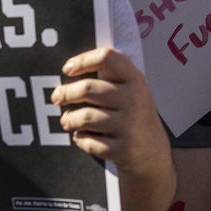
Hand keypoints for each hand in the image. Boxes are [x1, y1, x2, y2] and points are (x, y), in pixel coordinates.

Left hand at [49, 47, 171, 175]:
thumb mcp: (131, 89)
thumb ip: (109, 76)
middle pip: (88, 88)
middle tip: (57, 98)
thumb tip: (71, 70)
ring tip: (67, 121)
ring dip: (69, 119)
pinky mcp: (123, 149)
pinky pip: (89, 142)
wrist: (153, 151)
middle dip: (66, 93)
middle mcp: (135, 99)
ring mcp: (130, 125)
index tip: (68, 69)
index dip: (83, 61)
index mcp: (135, 79)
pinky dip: (80, 139)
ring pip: (84, 117)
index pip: (107, 58)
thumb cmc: (133, 114)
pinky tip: (81, 136)